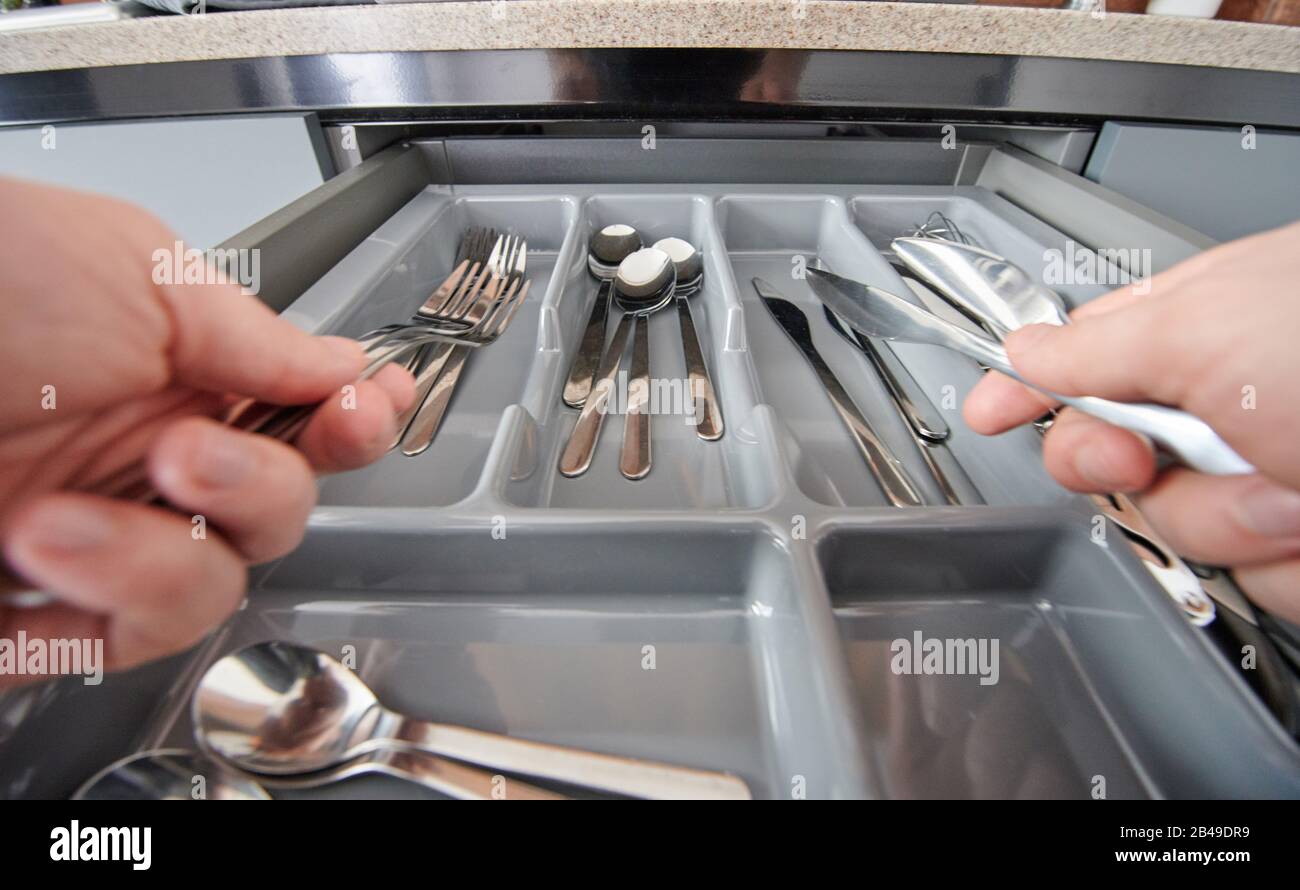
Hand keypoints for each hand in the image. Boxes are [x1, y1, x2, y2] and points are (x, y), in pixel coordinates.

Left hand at [0, 178, 414, 684]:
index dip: (356, 422)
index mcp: (178, 373)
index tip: (364, 414)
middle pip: (275, 516)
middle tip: (180, 458)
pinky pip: (106, 646)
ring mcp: (90, 534)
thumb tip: (345, 367)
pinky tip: (34, 568)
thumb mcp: (130, 268)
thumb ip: (250, 332)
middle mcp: (144, 457)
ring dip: (152, 563)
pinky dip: (83, 619)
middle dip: (251, 491)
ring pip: (204, 590)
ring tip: (55, 521)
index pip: (306, 417)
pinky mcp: (27, 604)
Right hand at [964, 221, 1299, 622]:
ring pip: (1186, 534)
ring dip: (1239, 517)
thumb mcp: (1208, 324)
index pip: (1079, 365)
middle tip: (1160, 454)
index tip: (988, 412)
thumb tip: (1020, 353)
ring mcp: (1271, 476)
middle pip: (1112, 467)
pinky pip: (1261, 580)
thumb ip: (1095, 347)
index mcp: (1197, 333)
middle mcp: (1229, 408)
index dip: (1027, 392)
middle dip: (1134, 472)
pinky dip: (1293, 559)